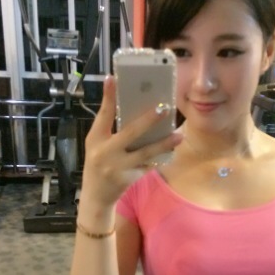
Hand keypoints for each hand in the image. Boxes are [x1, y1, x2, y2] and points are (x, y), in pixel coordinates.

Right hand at [81, 75, 181, 207]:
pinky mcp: (131, 178)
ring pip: (146, 153)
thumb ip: (109, 128)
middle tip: (164, 108)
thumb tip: (130, 105)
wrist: (96, 196)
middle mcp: (106, 152)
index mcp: (96, 139)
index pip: (103, 115)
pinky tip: (172, 150)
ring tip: (178, 136)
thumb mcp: (97, 144)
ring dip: (164, 143)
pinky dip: (160, 157)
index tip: (113, 78)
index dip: (108, 97)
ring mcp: (119, 167)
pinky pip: (149, 165)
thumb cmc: (98, 164)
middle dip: (148, 120)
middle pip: (130, 133)